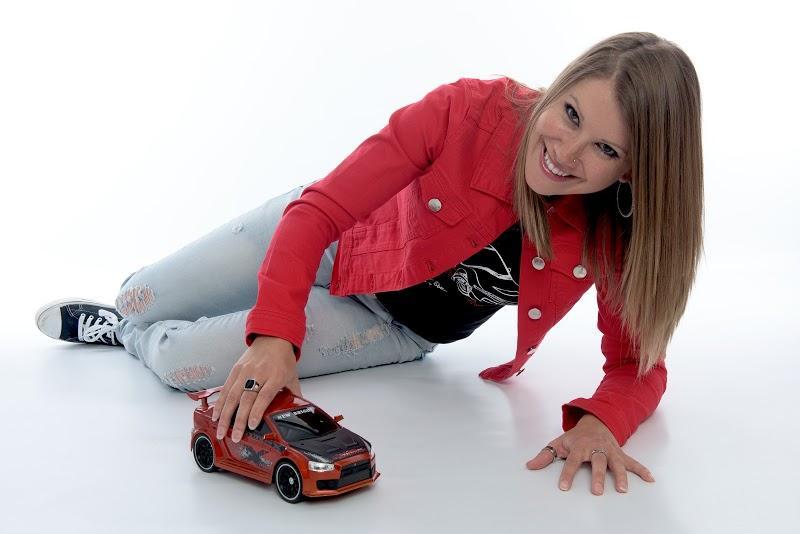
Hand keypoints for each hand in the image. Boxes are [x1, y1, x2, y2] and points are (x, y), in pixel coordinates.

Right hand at [211, 335, 301, 443]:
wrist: (273, 337)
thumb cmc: (283, 358)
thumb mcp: (292, 376)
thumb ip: (294, 394)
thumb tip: (298, 412)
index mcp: (275, 376)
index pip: (264, 396)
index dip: (256, 412)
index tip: (251, 426)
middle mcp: (258, 374)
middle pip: (246, 399)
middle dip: (238, 420)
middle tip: (235, 436)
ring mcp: (245, 371)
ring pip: (232, 396)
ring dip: (225, 415)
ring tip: (221, 431)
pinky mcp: (236, 369)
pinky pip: (226, 388)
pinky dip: (220, 403)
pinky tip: (216, 415)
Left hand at [525, 413, 655, 494]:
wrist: (595, 422)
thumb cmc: (575, 437)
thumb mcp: (558, 443)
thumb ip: (545, 456)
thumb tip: (529, 466)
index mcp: (579, 446)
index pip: (572, 461)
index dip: (567, 474)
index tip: (563, 487)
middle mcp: (596, 448)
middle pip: (597, 462)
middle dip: (597, 476)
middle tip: (596, 491)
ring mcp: (610, 451)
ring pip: (616, 463)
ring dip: (621, 476)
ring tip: (622, 489)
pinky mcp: (620, 454)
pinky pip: (632, 462)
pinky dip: (642, 470)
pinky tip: (650, 479)